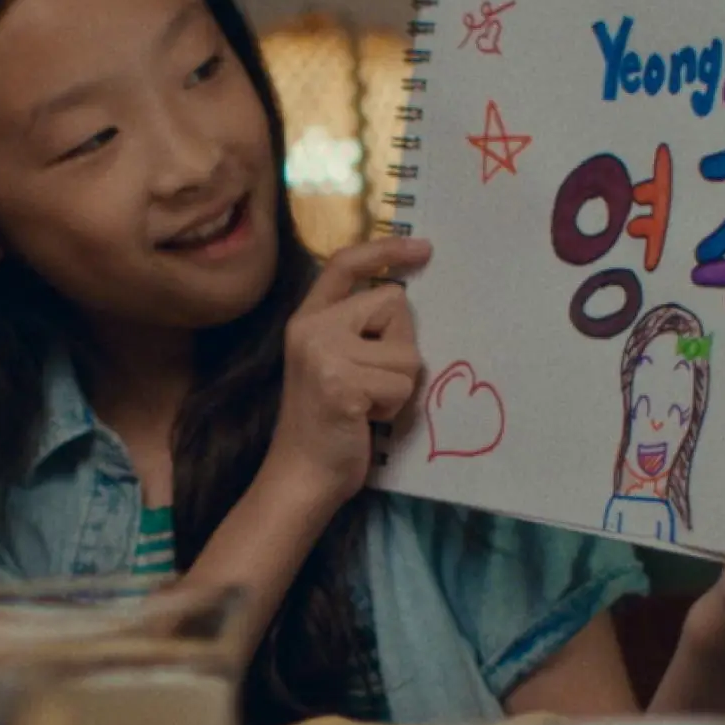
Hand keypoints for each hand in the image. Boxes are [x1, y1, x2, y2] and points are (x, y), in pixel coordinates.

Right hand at [269, 236, 430, 503]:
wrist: (301, 475)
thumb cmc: (329, 424)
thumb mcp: (334, 362)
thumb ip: (357, 329)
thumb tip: (405, 299)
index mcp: (308, 318)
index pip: (344, 264)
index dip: (385, 250)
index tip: (423, 249)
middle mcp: (311, 328)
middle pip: (394, 304)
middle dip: (400, 347)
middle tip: (371, 383)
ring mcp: (324, 354)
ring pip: (406, 350)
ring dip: (399, 385)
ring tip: (367, 404)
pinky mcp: (342, 384)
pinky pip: (401, 384)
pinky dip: (394, 408)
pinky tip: (366, 420)